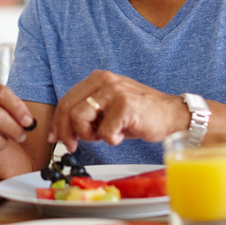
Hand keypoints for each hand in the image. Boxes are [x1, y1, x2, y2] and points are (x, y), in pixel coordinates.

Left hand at [49, 70, 186, 151]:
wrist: (171, 115)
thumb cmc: (138, 114)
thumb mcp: (108, 107)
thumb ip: (87, 112)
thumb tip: (61, 131)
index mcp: (98, 78)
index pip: (66, 99)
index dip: (57, 121)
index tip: (54, 137)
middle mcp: (104, 80)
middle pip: (68, 108)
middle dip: (66, 132)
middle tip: (72, 146)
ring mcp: (114, 92)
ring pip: (80, 118)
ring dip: (90, 135)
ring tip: (106, 135)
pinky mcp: (125, 106)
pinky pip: (105, 132)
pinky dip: (112, 139)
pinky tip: (123, 134)